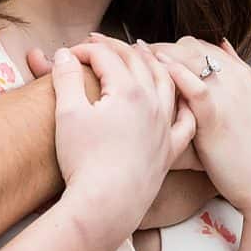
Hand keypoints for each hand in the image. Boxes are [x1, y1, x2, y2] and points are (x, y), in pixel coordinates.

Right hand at [52, 38, 194, 250]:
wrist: (104, 207)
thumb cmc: (83, 161)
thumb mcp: (68, 113)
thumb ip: (66, 77)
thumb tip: (65, 54)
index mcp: (129, 90)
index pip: (107, 56)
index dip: (85, 50)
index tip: (68, 54)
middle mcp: (153, 104)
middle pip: (138, 62)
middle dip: (116, 48)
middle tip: (98, 44)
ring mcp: (165, 127)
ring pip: (167, 83)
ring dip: (154, 63)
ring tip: (142, 54)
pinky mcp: (170, 151)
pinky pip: (186, 121)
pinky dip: (184, 104)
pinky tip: (180, 98)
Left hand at [153, 37, 250, 224]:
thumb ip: (247, 77)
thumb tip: (227, 49)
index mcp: (246, 77)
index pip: (205, 48)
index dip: (179, 49)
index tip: (159, 57)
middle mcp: (236, 79)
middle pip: (191, 47)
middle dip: (162, 48)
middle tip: (137, 56)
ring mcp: (227, 95)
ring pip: (189, 59)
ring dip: (159, 55)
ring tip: (135, 57)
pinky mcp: (216, 118)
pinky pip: (193, 87)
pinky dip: (174, 74)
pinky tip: (156, 70)